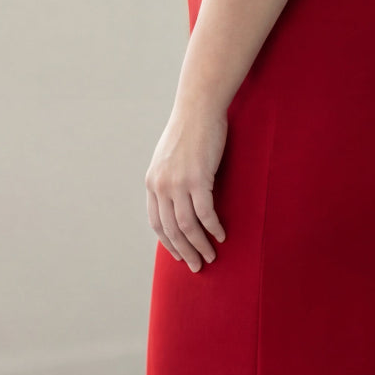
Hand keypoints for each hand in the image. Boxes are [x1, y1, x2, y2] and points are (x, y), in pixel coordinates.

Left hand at [145, 103, 227, 271]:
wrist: (198, 109)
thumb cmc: (190, 132)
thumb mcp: (170, 158)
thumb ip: (170, 180)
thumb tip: (179, 202)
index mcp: (152, 182)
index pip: (156, 222)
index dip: (168, 243)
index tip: (180, 255)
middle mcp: (161, 185)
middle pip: (171, 229)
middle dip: (185, 251)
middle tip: (197, 266)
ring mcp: (178, 182)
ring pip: (187, 225)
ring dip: (200, 244)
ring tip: (211, 256)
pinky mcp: (198, 178)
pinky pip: (205, 212)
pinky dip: (213, 227)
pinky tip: (222, 235)